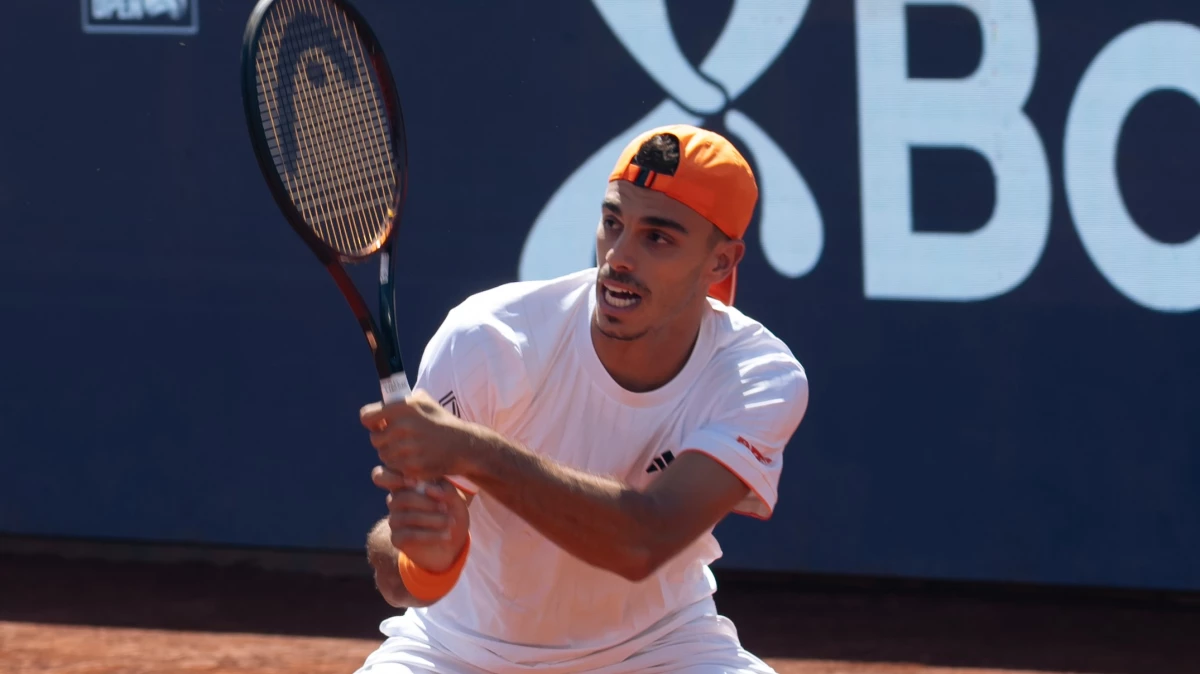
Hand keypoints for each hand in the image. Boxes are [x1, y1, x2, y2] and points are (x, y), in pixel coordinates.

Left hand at [360, 389, 484, 482]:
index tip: (379, 425)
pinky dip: (401, 465)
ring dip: (392, 454)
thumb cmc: (444, 422)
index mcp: (403, 408)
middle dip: (384, 440)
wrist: (464, 446)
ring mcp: (407, 448)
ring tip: (408, 449)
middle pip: (375, 439)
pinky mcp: (411, 466)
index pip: (367, 416)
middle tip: (398, 440)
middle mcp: (403, 427)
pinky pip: (394, 467)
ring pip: (383, 455)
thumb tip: (386, 400)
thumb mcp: (426, 402)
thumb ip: (404, 399)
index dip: (371, 421)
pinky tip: (414, 459)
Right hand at [373, 469, 470, 573]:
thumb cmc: (451, 512)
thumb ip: (444, 487)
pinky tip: (446, 535)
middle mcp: (395, 501)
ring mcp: (394, 520)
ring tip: (450, 522)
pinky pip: (410, 535)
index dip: (393, 477)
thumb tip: (428, 488)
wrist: (453, 542)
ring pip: (408, 517)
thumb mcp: (454, 497)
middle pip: (402, 498)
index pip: (381, 476)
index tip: (415, 481)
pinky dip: (431, 534)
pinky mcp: (397, 539)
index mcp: (405, 484)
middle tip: (445, 508)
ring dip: (433, 519)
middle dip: (427, 503)